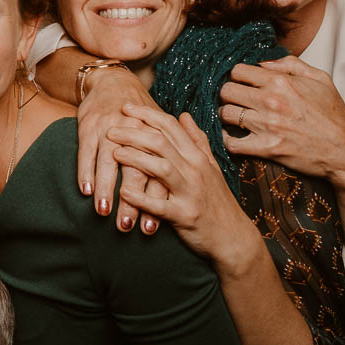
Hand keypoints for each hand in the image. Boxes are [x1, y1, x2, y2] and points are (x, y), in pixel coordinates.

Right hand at [75, 68, 165, 233]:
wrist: (114, 81)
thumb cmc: (140, 112)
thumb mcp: (162, 129)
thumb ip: (175, 154)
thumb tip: (187, 180)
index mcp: (156, 136)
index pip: (157, 174)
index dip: (154, 200)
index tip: (153, 226)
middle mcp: (135, 133)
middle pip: (134, 171)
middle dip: (130, 201)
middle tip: (127, 225)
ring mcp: (110, 129)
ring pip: (108, 163)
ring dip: (105, 189)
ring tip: (104, 212)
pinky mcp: (89, 126)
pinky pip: (86, 152)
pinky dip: (85, 171)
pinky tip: (85, 189)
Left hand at [109, 104, 259, 268]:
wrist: (234, 237)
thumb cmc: (217, 201)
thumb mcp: (211, 167)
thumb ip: (197, 141)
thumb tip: (184, 116)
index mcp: (198, 157)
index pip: (171, 127)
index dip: (147, 114)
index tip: (126, 107)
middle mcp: (195, 170)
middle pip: (161, 143)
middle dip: (134, 133)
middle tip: (110, 130)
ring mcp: (190, 192)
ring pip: (161, 168)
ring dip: (136, 159)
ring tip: (114, 154)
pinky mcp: (185, 215)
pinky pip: (160, 205)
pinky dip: (141, 198)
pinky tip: (123, 191)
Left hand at [218, 56, 344, 187]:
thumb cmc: (334, 115)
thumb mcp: (320, 79)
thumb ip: (290, 64)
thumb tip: (264, 62)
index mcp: (281, 82)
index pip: (238, 71)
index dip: (236, 76)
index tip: (241, 83)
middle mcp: (270, 101)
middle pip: (226, 91)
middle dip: (228, 94)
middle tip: (235, 100)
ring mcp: (266, 126)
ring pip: (225, 114)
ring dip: (227, 115)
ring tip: (235, 117)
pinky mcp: (265, 148)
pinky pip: (231, 142)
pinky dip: (227, 139)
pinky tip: (232, 136)